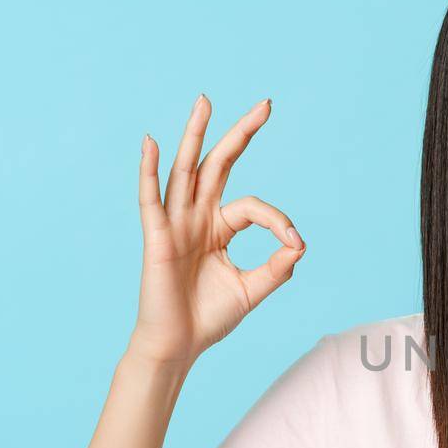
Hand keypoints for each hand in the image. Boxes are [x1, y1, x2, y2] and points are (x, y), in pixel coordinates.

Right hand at [127, 94, 304, 366]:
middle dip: (241, 135)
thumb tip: (298, 244)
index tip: (295, 244)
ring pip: (186, 170)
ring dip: (195, 135)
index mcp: (219, 228)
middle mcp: (197, 218)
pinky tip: (151, 143)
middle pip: (219, 165)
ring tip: (205, 101)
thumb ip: (277, 267)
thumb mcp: (252, 289)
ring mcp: (175, 224)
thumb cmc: (208, 318)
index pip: (254, 207)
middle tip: (266, 104)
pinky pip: (151, 199)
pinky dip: (149, 170)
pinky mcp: (157, 238)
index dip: (278, 221)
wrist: (178, 346)